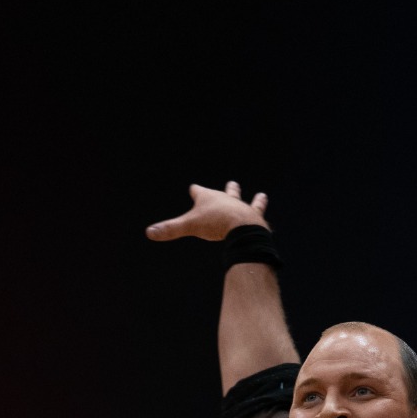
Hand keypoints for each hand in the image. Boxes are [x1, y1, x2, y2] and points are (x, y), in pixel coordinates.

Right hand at [146, 180, 269, 243]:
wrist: (241, 226)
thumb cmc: (214, 223)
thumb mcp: (190, 226)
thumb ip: (171, 229)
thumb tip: (149, 232)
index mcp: (208, 197)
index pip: (199, 191)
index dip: (195, 191)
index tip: (193, 188)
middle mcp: (226, 199)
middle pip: (225, 193)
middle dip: (227, 190)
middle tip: (232, 184)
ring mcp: (242, 207)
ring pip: (247, 201)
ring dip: (253, 200)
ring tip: (262, 197)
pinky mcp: (255, 218)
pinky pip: (260, 215)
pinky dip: (263, 216)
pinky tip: (267, 220)